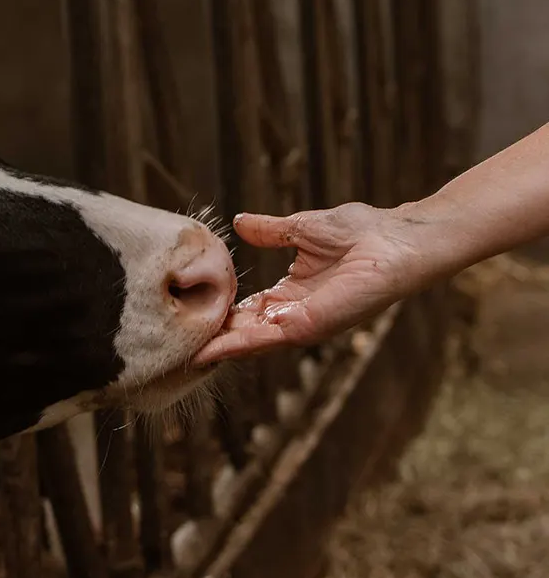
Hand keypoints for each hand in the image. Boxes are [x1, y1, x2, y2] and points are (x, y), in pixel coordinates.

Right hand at [194, 202, 430, 364]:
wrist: (397, 237)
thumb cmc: (362, 230)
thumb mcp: (300, 229)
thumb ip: (269, 231)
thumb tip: (239, 223)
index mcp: (292, 293)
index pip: (249, 311)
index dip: (221, 316)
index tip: (191, 317)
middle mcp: (294, 313)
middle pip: (246, 331)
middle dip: (214, 339)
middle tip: (179, 346)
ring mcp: (303, 323)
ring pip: (252, 342)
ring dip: (220, 348)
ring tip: (187, 354)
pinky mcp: (312, 325)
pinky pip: (269, 338)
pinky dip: (240, 345)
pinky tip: (213, 348)